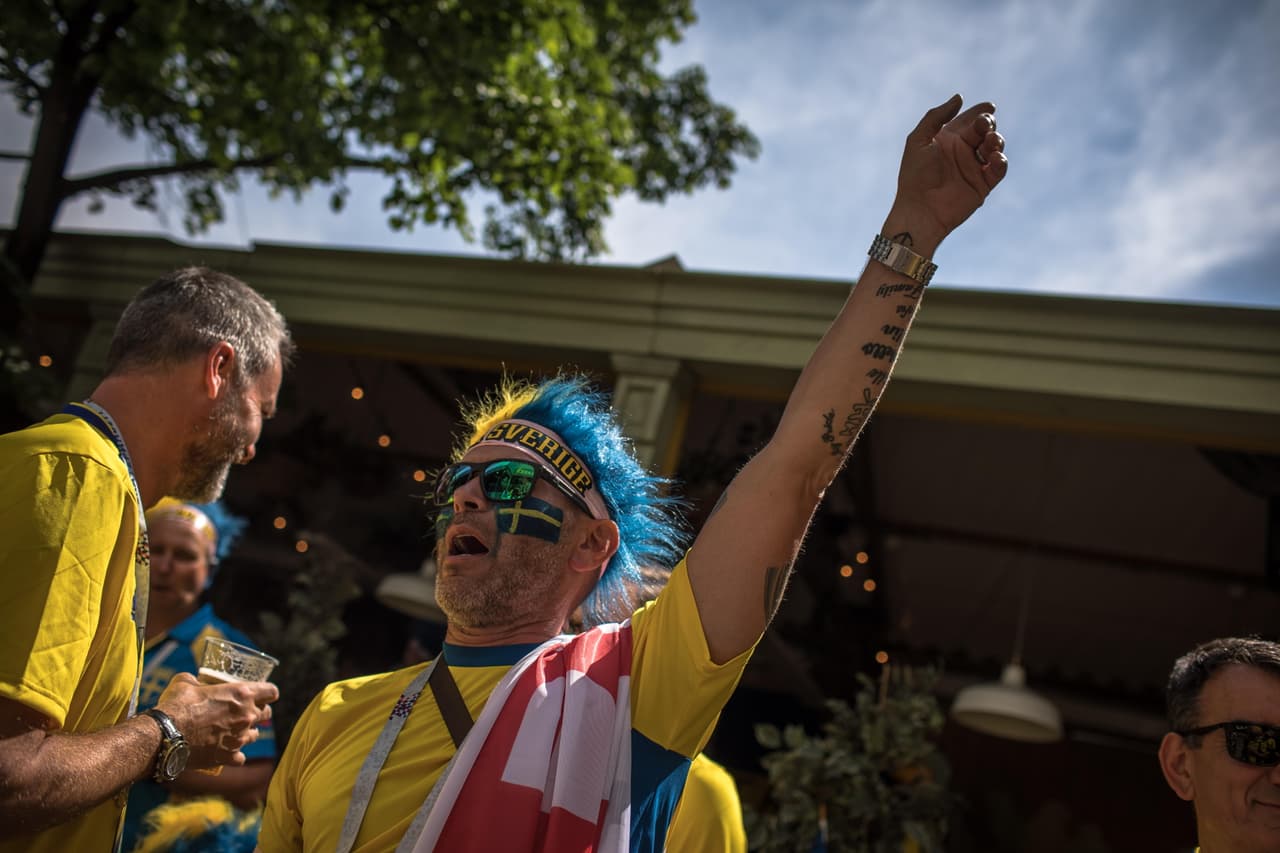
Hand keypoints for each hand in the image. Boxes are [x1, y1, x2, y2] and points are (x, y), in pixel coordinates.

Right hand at [153, 672, 277, 770]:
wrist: (164, 735)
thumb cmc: (176, 705)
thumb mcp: (186, 682)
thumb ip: (196, 680)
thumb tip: (194, 681)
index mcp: (242, 694)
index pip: (272, 692)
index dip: (268, 692)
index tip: (264, 694)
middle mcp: (246, 716)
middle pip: (266, 713)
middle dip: (259, 711)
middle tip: (246, 712)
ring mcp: (240, 738)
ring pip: (255, 736)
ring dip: (247, 732)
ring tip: (233, 731)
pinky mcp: (229, 757)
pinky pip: (240, 757)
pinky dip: (234, 754)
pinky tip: (224, 751)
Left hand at [887, 94, 1007, 254]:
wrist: (919, 209)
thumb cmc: (914, 175)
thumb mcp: (919, 140)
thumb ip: (936, 116)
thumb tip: (959, 97)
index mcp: (948, 140)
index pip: (970, 120)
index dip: (981, 111)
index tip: (989, 106)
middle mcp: (963, 152)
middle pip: (985, 130)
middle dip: (988, 124)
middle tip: (984, 125)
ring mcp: (974, 168)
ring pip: (995, 147)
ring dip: (996, 140)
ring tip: (989, 141)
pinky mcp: (983, 185)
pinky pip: (999, 169)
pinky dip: (1001, 161)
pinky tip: (995, 157)